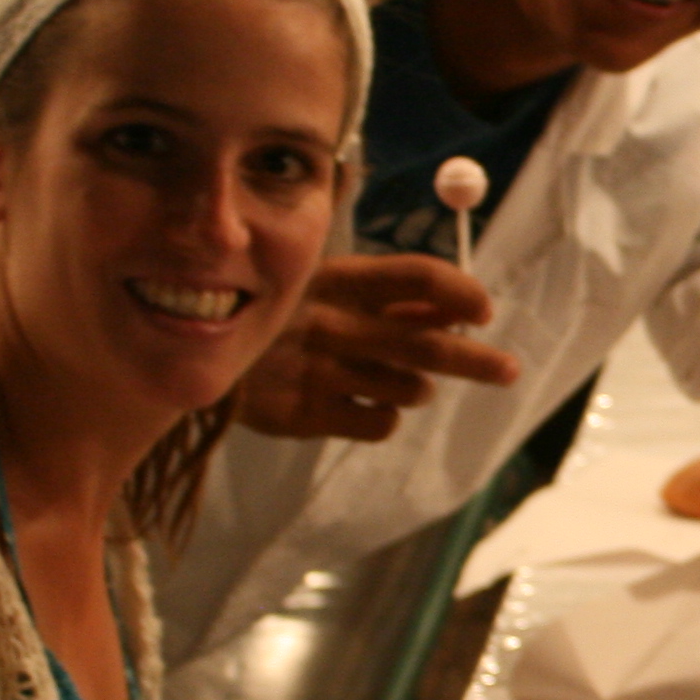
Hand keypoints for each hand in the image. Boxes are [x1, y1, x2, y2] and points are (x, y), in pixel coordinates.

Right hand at [229, 253, 517, 442]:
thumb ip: (387, 294)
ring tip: (393, 379)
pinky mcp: (303, 414)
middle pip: (426, 342)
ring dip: (416, 387)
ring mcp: (316, 371)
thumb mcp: (322, 285)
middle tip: (508, 371)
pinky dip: (383, 415)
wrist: (191, 355)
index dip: (459, 291)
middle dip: (477, 360)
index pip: (414, 277)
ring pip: (408, 388)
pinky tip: (362, 403)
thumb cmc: (274, 314)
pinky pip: (378, 423)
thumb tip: (456, 303)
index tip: (484, 312)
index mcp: (334, 277)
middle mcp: (330, 322)